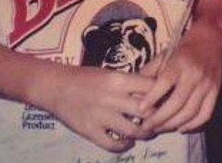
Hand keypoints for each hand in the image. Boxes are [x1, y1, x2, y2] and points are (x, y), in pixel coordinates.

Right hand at [30, 65, 158, 152]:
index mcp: (118, 80)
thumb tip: (155, 94)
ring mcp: (100, 116)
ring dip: (144, 134)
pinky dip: (124, 145)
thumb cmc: (85, 78)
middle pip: (146, 112)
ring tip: (147, 133)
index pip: (151, 88)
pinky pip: (113, 144)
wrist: (55, 86)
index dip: (162, 96)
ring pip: (133, 130)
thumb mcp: (110, 74)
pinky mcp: (89, 131)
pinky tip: (127, 142)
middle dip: (157, 118)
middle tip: (160, 121)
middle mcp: (112, 98)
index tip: (166, 100)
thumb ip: (130, 84)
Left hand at [137, 23, 221, 133]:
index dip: (152, 97)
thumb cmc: (183, 49)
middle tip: (147, 126)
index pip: (165, 82)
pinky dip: (192, 125)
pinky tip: (180, 127)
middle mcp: (194, 74)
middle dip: (160, 118)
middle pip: (177, 102)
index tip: (140, 110)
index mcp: (179, 63)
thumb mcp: (164, 55)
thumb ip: (149, 73)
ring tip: (160, 128)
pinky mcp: (215, 92)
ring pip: (190, 111)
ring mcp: (207, 84)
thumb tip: (134, 94)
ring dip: (173, 124)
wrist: (210, 39)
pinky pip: (205, 114)